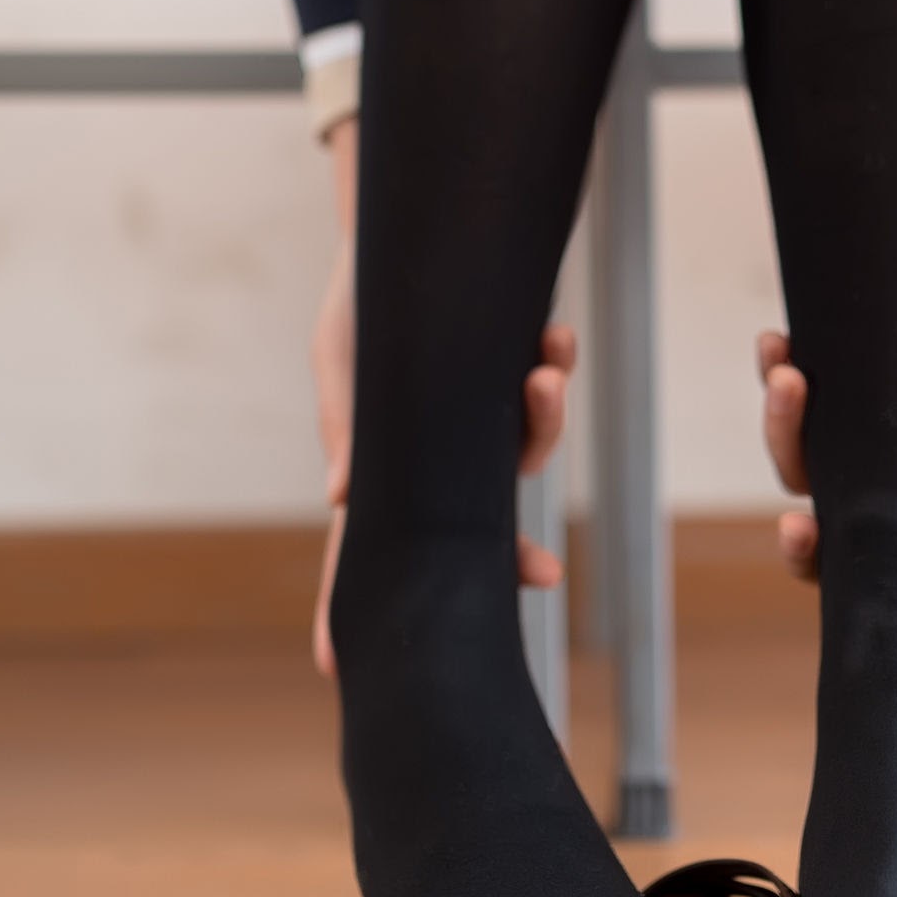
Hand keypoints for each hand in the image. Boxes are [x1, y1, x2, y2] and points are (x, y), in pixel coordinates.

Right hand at [311, 233, 575, 672]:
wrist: (402, 230)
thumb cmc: (358, 303)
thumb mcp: (340, 358)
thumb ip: (344, 426)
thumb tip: (342, 497)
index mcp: (389, 463)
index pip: (373, 544)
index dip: (354, 605)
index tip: (339, 665)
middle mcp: (448, 454)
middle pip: (483, 523)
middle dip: (514, 556)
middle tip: (542, 575)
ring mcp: (491, 414)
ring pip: (531, 445)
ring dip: (546, 419)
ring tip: (544, 376)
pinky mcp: (523, 365)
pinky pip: (549, 376)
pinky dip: (557, 361)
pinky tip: (556, 338)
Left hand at [757, 305, 896, 582]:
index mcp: (889, 497)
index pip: (833, 548)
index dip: (804, 551)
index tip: (799, 527)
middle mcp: (850, 460)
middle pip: (796, 476)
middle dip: (784, 450)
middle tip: (790, 426)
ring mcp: (829, 412)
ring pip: (784, 429)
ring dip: (777, 410)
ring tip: (788, 374)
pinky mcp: (819, 364)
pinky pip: (779, 371)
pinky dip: (773, 360)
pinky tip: (776, 342)